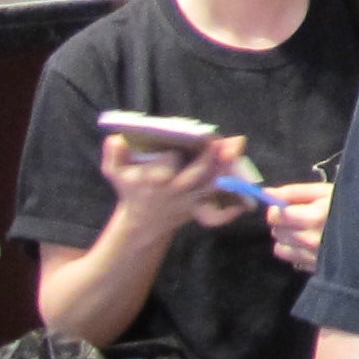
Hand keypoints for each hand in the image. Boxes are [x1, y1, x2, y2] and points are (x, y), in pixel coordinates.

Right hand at [97, 132, 253, 244]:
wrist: (141, 225)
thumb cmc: (132, 190)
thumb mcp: (116, 172)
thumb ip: (113, 155)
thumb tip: (115, 138)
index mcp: (156, 177)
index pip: (172, 158)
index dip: (186, 144)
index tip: (201, 133)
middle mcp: (175, 189)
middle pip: (198, 173)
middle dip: (214, 156)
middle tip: (229, 141)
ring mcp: (189, 201)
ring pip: (213, 187)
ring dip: (229, 173)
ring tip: (240, 153)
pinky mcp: (199, 210)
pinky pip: (216, 216)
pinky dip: (230, 211)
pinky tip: (245, 202)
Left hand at [265, 181, 333, 272]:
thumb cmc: (354, 204)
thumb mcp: (327, 191)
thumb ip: (295, 192)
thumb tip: (267, 193)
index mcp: (313, 217)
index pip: (276, 216)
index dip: (278, 208)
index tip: (289, 205)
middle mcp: (310, 240)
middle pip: (277, 232)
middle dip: (284, 223)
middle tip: (302, 216)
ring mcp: (313, 257)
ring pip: (280, 249)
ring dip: (288, 239)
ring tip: (306, 231)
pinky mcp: (317, 269)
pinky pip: (293, 261)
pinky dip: (298, 253)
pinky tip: (313, 244)